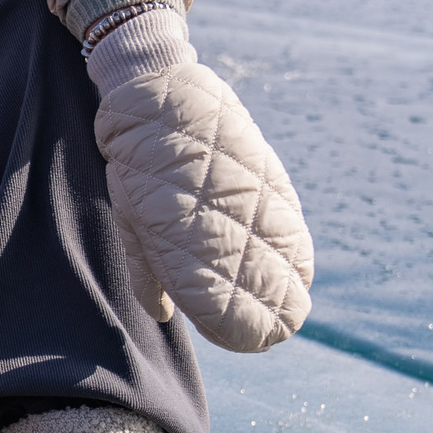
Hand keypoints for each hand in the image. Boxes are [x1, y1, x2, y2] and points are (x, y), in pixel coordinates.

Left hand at [92, 59, 314, 353]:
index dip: (236, 329)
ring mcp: (256, 201)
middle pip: (264, 291)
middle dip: (268, 319)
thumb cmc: (139, 164)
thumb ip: (148, 269)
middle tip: (268, 333)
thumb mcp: (132, 217)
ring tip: (289, 309)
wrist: (166, 94)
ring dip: (289, 290)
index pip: (222, 304)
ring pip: (286, 262)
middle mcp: (226, 223)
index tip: (240, 338)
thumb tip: (165, 315)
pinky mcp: (273, 182)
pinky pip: (294, 231)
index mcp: (182, 239)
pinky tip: (300, 273)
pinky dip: (297, 256)